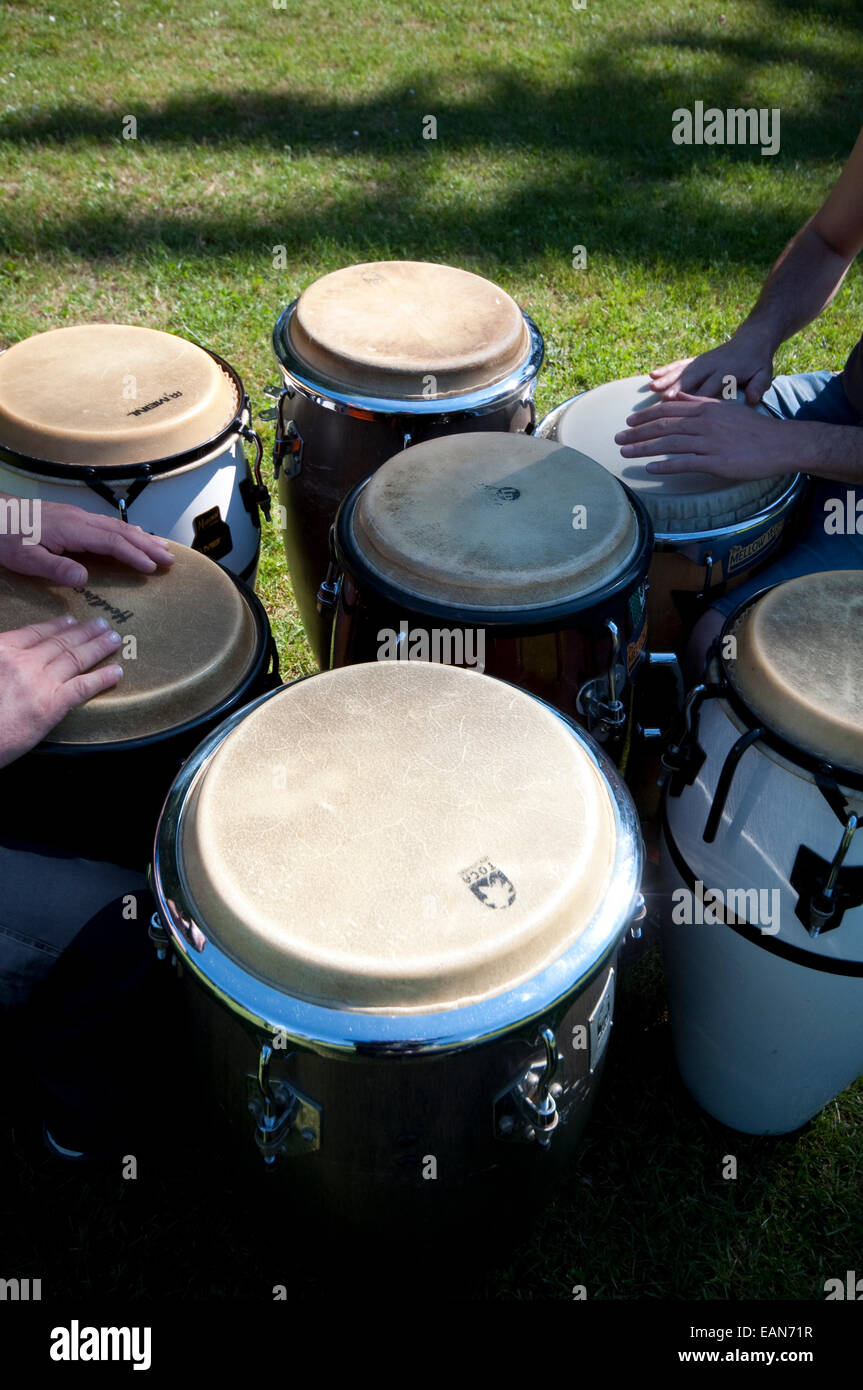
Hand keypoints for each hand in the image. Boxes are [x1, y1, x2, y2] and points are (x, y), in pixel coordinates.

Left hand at [0, 498, 173, 585]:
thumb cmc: (6, 537)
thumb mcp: (26, 558)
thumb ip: (56, 568)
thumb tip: (85, 579)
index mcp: (73, 529)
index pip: (112, 542)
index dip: (134, 555)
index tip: (151, 568)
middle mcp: (80, 519)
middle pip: (122, 531)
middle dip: (148, 545)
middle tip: (170, 559)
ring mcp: (77, 516)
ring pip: (117, 526)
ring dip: (142, 537)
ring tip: (162, 548)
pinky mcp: (72, 517)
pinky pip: (108, 524)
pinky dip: (127, 531)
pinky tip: (134, 535)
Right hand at [0, 615, 125, 767]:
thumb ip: (4, 661)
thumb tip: (15, 661)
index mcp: (2, 649)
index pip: (34, 632)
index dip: (56, 626)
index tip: (70, 620)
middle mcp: (22, 660)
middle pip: (59, 642)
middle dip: (84, 632)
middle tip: (102, 624)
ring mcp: (39, 681)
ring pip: (75, 658)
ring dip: (98, 647)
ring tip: (113, 639)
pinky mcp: (52, 704)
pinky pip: (83, 686)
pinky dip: (102, 678)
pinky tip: (116, 672)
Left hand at [614, 393, 788, 480]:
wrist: (780, 443)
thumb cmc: (754, 429)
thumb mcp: (726, 408)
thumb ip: (701, 402)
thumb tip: (679, 396)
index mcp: (706, 408)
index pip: (669, 410)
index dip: (646, 417)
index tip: (628, 423)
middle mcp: (705, 422)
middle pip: (663, 426)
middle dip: (637, 433)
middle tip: (617, 439)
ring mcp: (709, 442)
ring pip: (669, 443)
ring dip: (643, 449)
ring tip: (625, 454)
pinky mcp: (716, 461)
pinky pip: (685, 463)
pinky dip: (665, 466)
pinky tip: (650, 469)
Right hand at [648, 328, 775, 403]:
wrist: (752, 340)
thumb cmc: (758, 364)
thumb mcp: (765, 373)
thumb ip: (759, 385)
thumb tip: (753, 398)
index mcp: (729, 371)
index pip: (711, 386)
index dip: (698, 396)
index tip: (687, 408)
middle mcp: (712, 365)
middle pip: (693, 378)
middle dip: (677, 387)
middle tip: (663, 398)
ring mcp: (702, 361)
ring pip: (682, 370)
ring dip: (666, 378)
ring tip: (652, 387)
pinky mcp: (696, 360)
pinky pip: (679, 364)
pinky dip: (666, 369)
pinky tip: (652, 374)